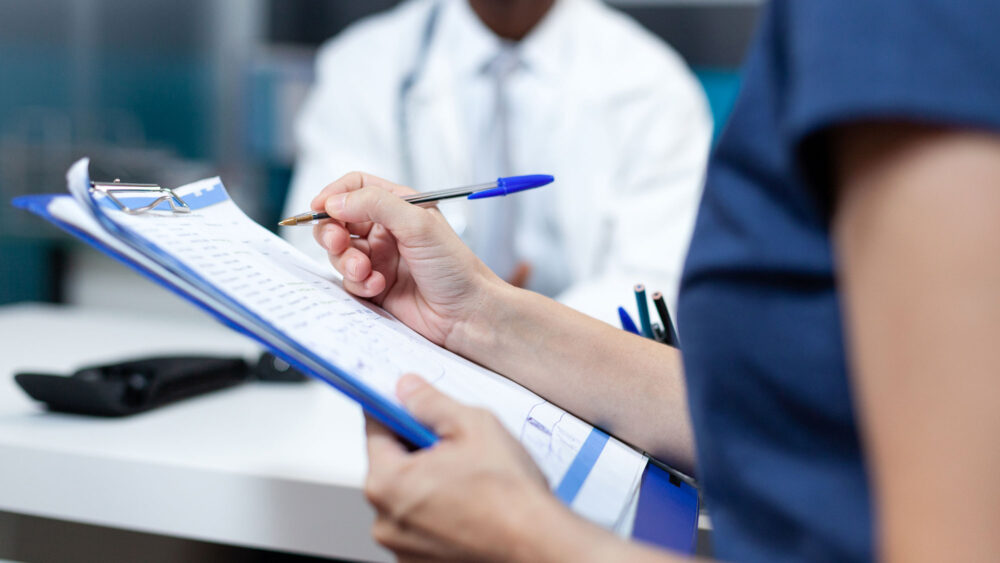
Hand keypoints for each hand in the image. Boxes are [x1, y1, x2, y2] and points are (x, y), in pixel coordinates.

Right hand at [311, 172, 504, 345]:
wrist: (467, 314)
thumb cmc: (455, 268)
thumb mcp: (419, 224)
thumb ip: (376, 205)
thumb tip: (336, 201)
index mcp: (400, 206)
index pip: (356, 187)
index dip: (335, 194)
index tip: (320, 206)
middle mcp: (387, 230)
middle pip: (339, 220)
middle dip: (331, 231)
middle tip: (338, 243)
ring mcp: (379, 259)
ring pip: (339, 253)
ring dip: (346, 261)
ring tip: (365, 271)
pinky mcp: (375, 287)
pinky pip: (349, 281)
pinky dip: (358, 283)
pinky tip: (378, 287)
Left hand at [364, 374, 559, 561]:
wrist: (537, 546)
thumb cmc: (509, 495)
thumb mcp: (472, 425)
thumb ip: (430, 403)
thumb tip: (408, 389)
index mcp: (387, 483)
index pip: (376, 429)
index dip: (398, 410)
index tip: (409, 404)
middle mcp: (385, 520)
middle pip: (392, 465)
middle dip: (418, 450)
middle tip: (454, 446)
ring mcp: (402, 547)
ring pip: (408, 496)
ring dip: (429, 482)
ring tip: (468, 480)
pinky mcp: (419, 562)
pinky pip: (421, 524)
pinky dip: (438, 512)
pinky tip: (469, 505)